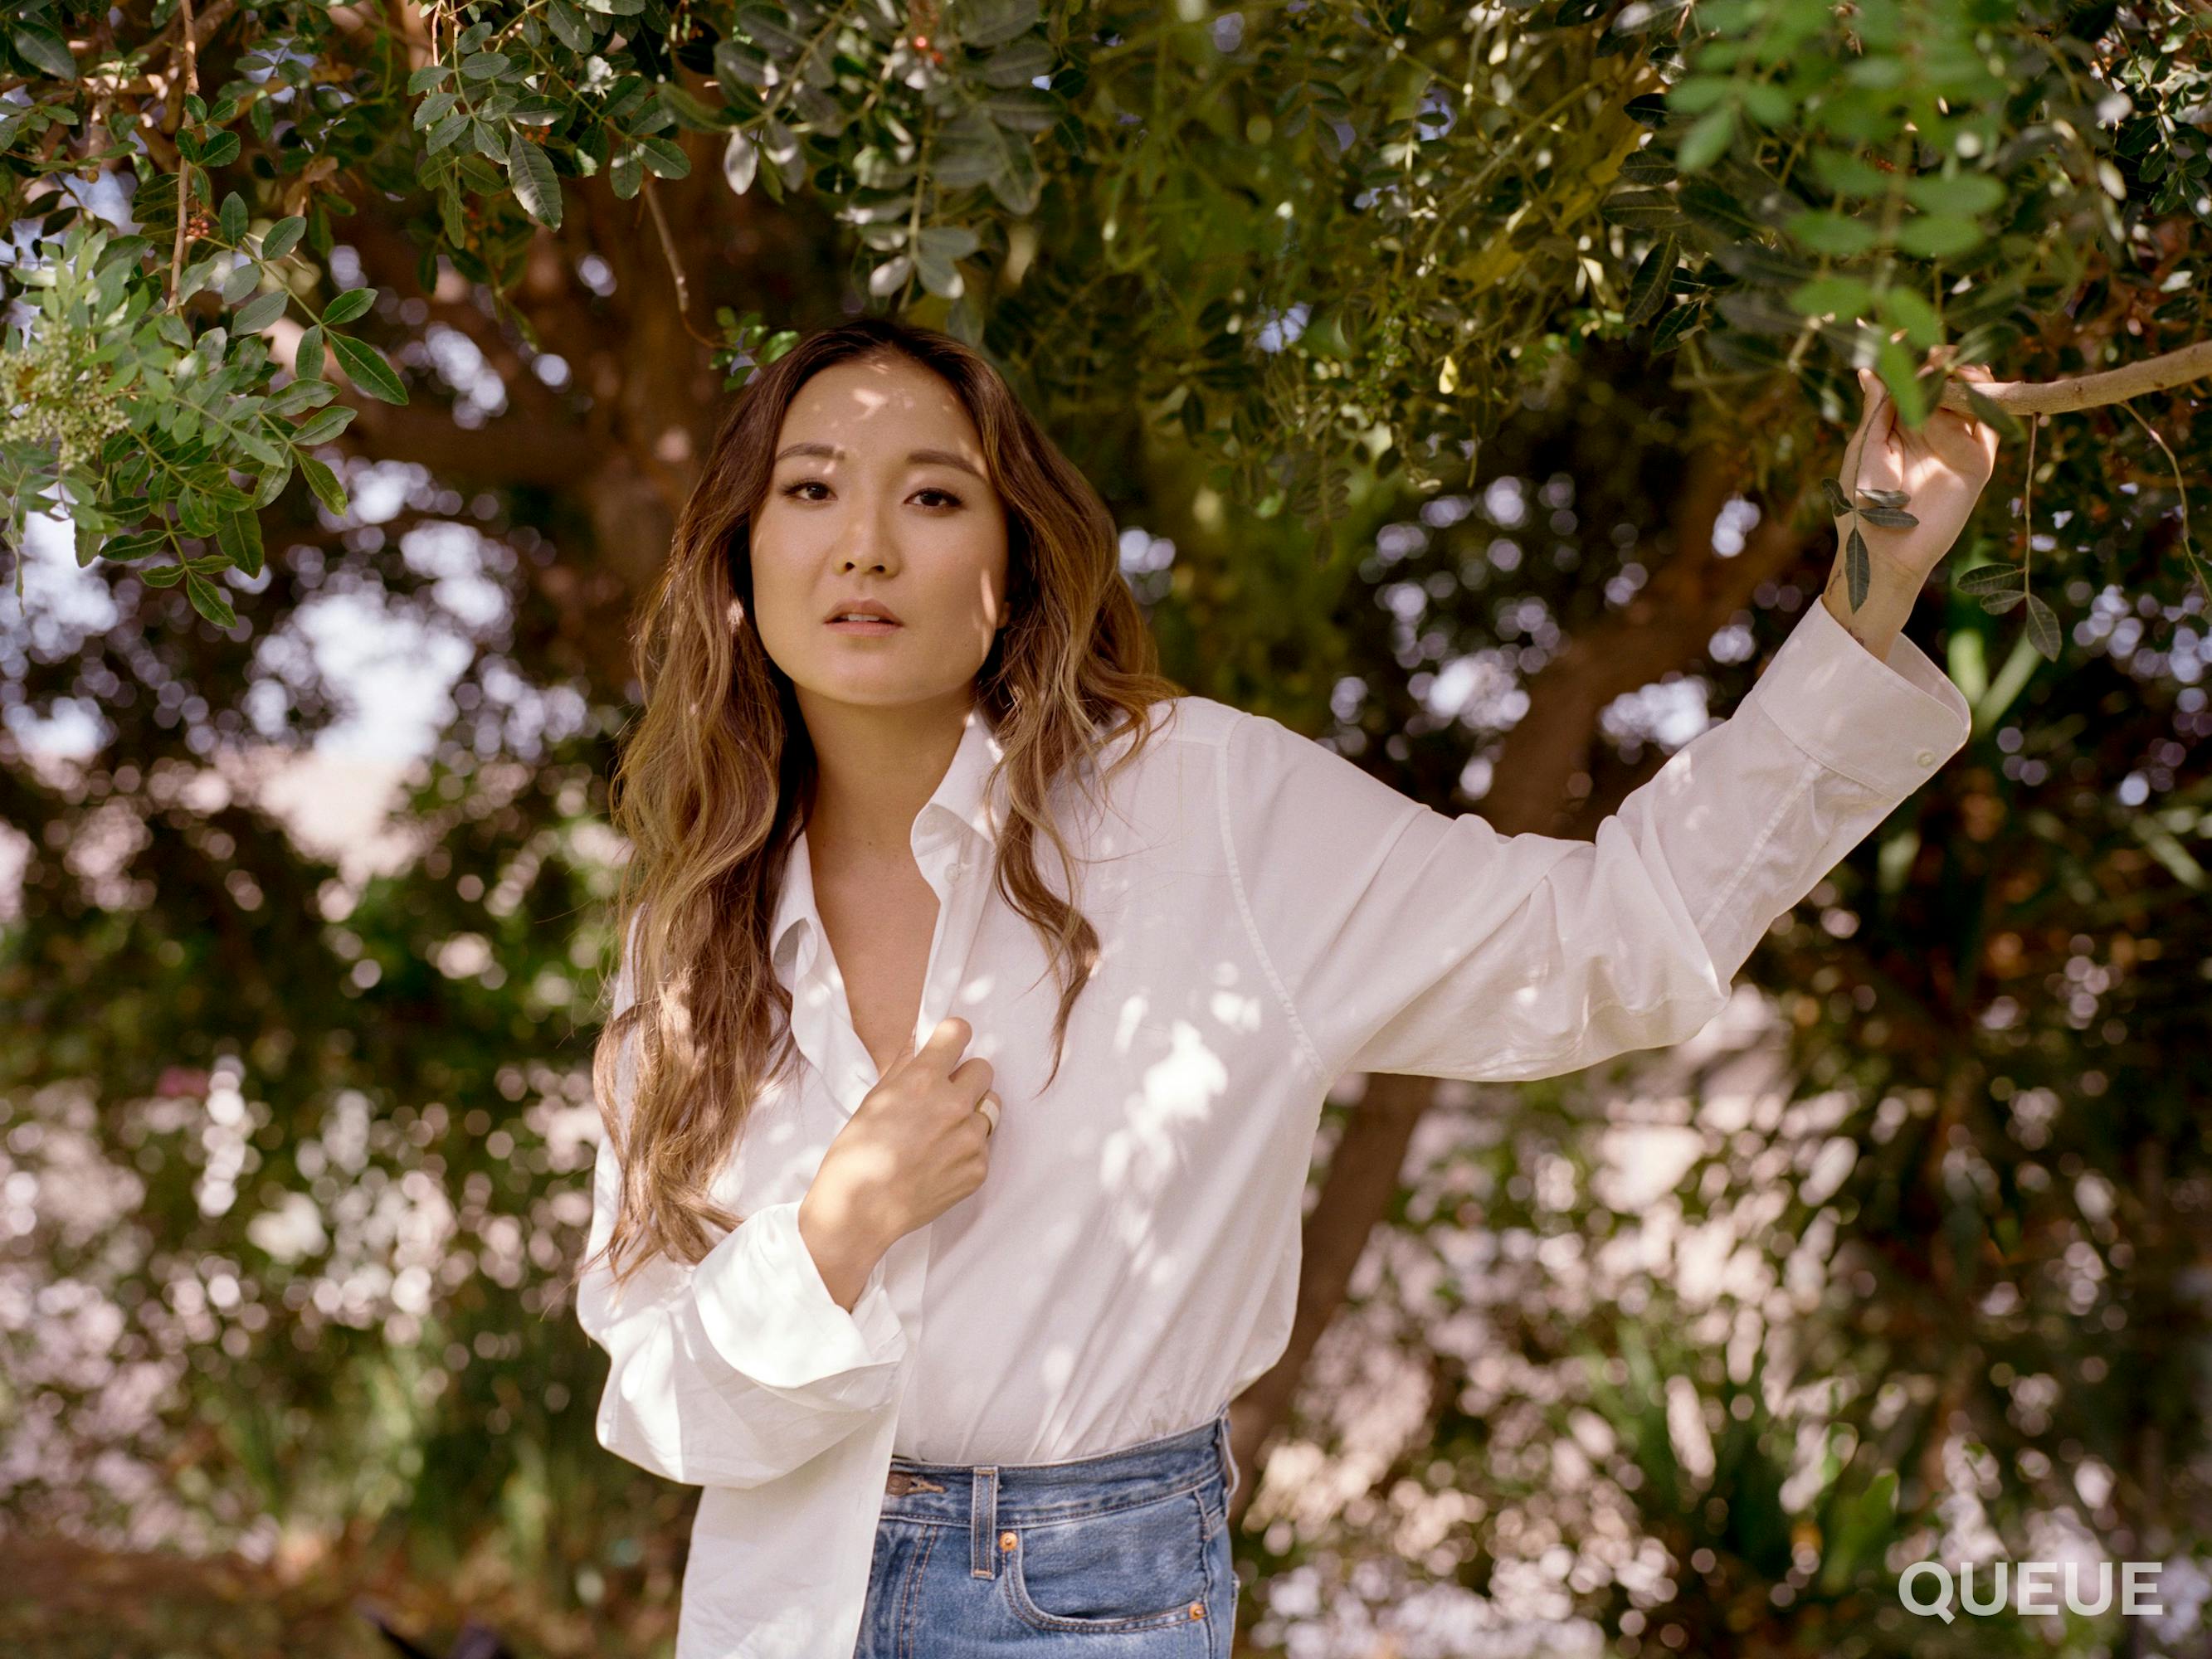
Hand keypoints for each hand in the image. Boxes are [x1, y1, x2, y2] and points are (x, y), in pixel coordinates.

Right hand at [803, 1016, 999, 1271]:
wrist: (859, 1212)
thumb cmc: (856, 1156)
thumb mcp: (872, 1101)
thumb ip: (903, 1066)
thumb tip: (919, 1040)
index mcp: (922, 1081)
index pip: (958, 1033)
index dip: (952, 1037)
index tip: (948, 1045)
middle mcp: (953, 1105)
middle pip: (983, 1069)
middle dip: (965, 1077)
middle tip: (943, 1095)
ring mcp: (970, 1139)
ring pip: (989, 1108)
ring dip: (970, 1114)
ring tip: (940, 1134)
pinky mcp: (979, 1168)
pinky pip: (983, 1145)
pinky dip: (966, 1149)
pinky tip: (938, 1162)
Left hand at [1832, 348, 2003, 586]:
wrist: (1883, 553)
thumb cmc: (1861, 506)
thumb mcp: (1864, 450)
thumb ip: (1875, 410)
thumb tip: (1871, 369)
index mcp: (1896, 424)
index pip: (1909, 381)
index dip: (1907, 357)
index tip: (1898, 331)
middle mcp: (1929, 429)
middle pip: (1944, 383)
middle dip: (1939, 361)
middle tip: (1934, 346)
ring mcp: (1955, 444)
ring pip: (1971, 398)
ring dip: (1964, 377)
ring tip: (1949, 366)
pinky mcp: (1978, 462)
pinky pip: (1990, 425)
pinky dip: (1988, 401)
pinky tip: (1974, 384)